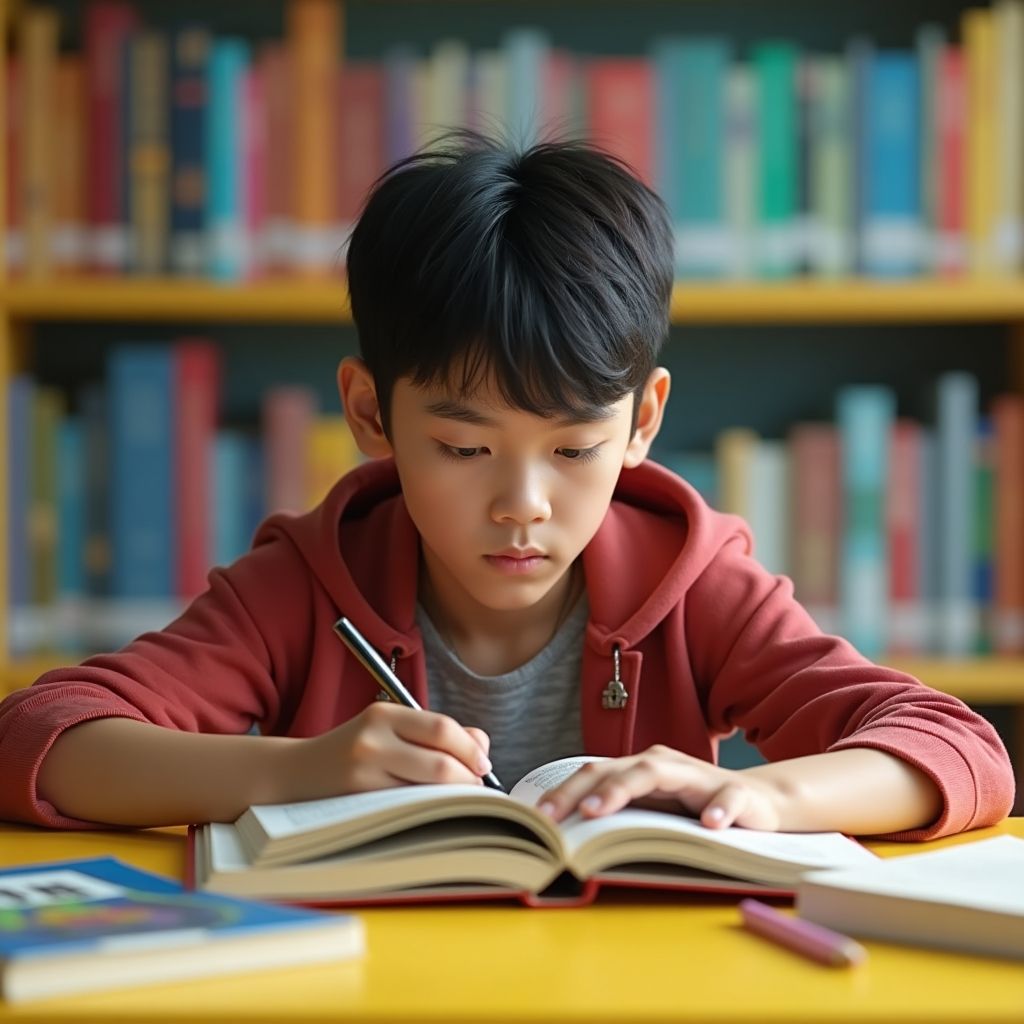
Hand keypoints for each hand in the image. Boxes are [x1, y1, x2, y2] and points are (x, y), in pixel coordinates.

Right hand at [295, 702, 492, 799]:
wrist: (295, 774)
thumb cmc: (353, 752)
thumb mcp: (388, 729)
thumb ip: (435, 732)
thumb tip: (482, 746)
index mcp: (384, 714)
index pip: (442, 728)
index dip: (471, 749)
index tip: (483, 764)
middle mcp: (372, 741)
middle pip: (440, 763)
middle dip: (468, 779)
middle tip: (476, 788)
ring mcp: (363, 775)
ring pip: (427, 791)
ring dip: (454, 799)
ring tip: (458, 801)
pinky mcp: (358, 804)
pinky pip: (409, 810)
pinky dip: (430, 812)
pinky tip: (434, 812)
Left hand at [537, 745, 783, 830]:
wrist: (760, 801)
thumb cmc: (696, 808)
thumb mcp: (655, 813)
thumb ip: (620, 819)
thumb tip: (566, 843)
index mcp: (640, 769)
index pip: (593, 774)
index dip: (561, 794)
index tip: (534, 821)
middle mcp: (664, 765)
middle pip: (616, 770)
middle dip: (579, 792)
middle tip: (552, 818)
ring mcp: (699, 776)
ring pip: (657, 773)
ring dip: (624, 790)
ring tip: (598, 811)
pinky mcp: (737, 793)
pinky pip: (726, 797)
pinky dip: (718, 808)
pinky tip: (709, 824)